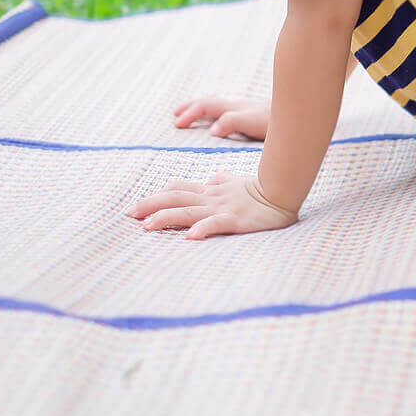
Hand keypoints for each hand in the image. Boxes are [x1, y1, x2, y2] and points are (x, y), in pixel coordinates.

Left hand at [126, 172, 297, 238]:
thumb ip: (223, 180)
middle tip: (130, 214)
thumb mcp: (238, 182)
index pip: (180, 190)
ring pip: (189, 212)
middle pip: (176, 200)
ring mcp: (223, 209)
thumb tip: (212, 178)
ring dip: (167, 218)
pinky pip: (217, 224)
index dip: (158, 196)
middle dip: (152, 206)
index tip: (138, 206)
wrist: (285, 190)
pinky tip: (190, 237)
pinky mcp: (236, 220)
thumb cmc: (264, 188)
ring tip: (147, 226)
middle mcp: (212, 198)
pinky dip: (203, 229)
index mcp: (212, 190)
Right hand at [172, 97, 269, 139]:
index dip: (190, 115)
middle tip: (175, 116)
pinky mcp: (250, 115)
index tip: (177, 125)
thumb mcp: (253, 123)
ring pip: (216, 104)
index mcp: (233, 107)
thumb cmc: (275, 121)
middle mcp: (236, 105)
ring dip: (200, 108)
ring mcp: (243, 109)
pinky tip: (215, 121)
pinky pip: (225, 110)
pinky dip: (213, 113)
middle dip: (191, 108)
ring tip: (186, 114)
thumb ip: (233, 122)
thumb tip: (212, 130)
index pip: (206, 107)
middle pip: (209, 103)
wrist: (299, 114)